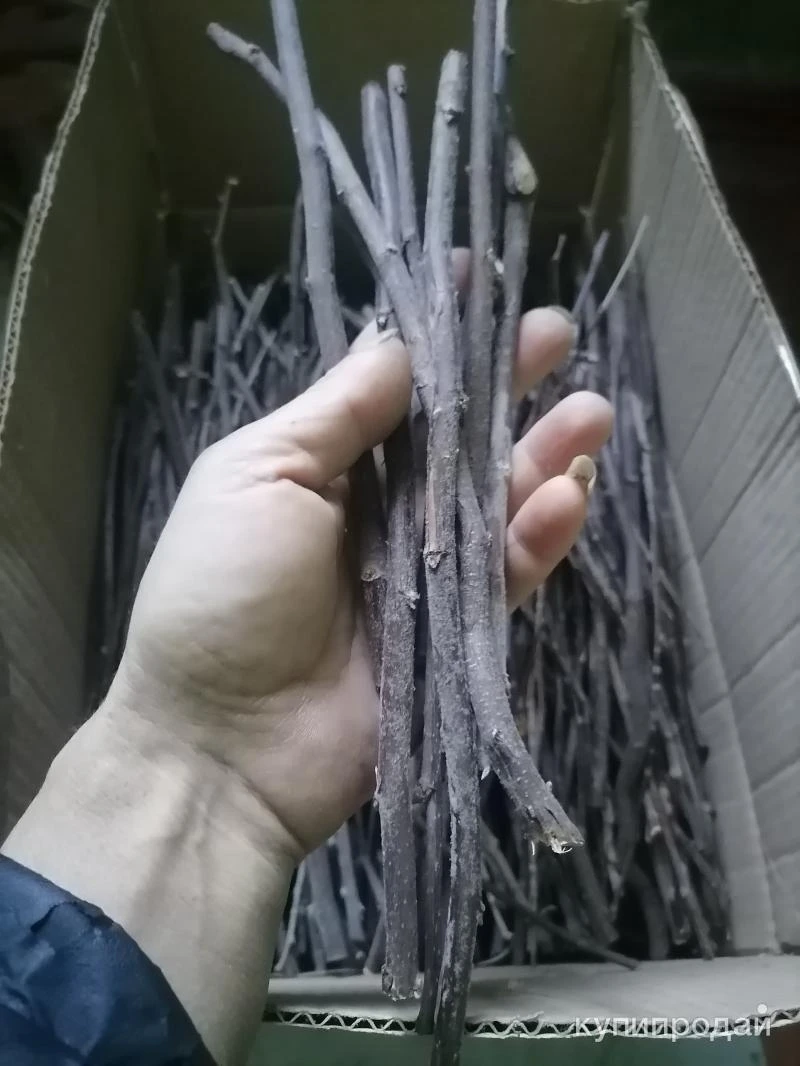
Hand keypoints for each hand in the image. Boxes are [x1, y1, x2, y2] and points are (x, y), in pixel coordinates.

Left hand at [112, 303, 611, 857]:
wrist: (223, 744)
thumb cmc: (222, 593)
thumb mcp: (257, 478)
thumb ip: (333, 415)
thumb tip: (397, 347)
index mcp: (319, 466)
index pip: (390, 389)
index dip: (434, 340)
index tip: (481, 283)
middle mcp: (376, 511)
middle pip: (455, 438)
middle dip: (506, 385)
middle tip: (557, 336)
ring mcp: (421, 572)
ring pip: (494, 500)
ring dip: (543, 453)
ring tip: (591, 411)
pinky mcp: (456, 632)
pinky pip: (508, 573)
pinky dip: (540, 535)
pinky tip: (568, 494)